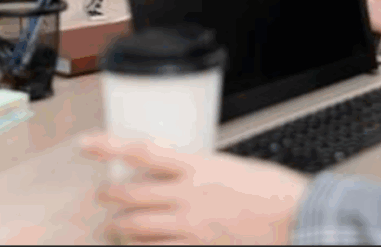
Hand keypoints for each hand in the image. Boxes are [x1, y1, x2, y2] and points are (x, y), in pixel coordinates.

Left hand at [79, 134, 309, 244]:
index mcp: (196, 165)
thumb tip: (178, 171)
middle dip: (110, 195)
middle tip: (104, 194)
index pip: (141, 151)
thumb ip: (200, 169)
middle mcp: (187, 194)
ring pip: (136, 225)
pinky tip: (140, 245)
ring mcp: (189, 225)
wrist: (294, 217)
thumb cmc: (271, 188)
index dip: (108, 146)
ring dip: (122, 224)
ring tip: (118, 223)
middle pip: (130, 194)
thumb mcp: (230, 165)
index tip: (87, 144)